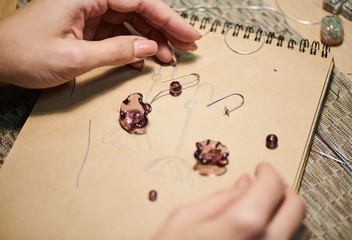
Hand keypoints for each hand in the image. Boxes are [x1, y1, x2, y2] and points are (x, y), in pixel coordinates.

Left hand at [0, 0, 200, 87]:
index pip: (138, 1)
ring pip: (129, 21)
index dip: (168, 19)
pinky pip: (116, 33)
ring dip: (150, 39)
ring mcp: (87, 12)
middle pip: (138, 9)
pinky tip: (144, 59)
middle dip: (164, 29)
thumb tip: (149, 48)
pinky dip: (131, 46)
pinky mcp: (84, 26)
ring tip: (169, 58)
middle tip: (187, 47)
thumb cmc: (23, 54)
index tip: (189, 35)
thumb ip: (115, 52)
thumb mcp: (73, 58)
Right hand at [154, 163, 305, 239]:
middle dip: (283, 188)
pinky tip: (266, 232)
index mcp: (243, 224)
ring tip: (266, 208)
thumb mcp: (184, 220)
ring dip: (288, 213)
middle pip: (296, 206)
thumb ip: (220, 198)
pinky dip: (287, 234)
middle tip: (267, 184)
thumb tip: (244, 184)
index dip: (268, 171)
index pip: (272, 185)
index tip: (262, 168)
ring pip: (302, 230)